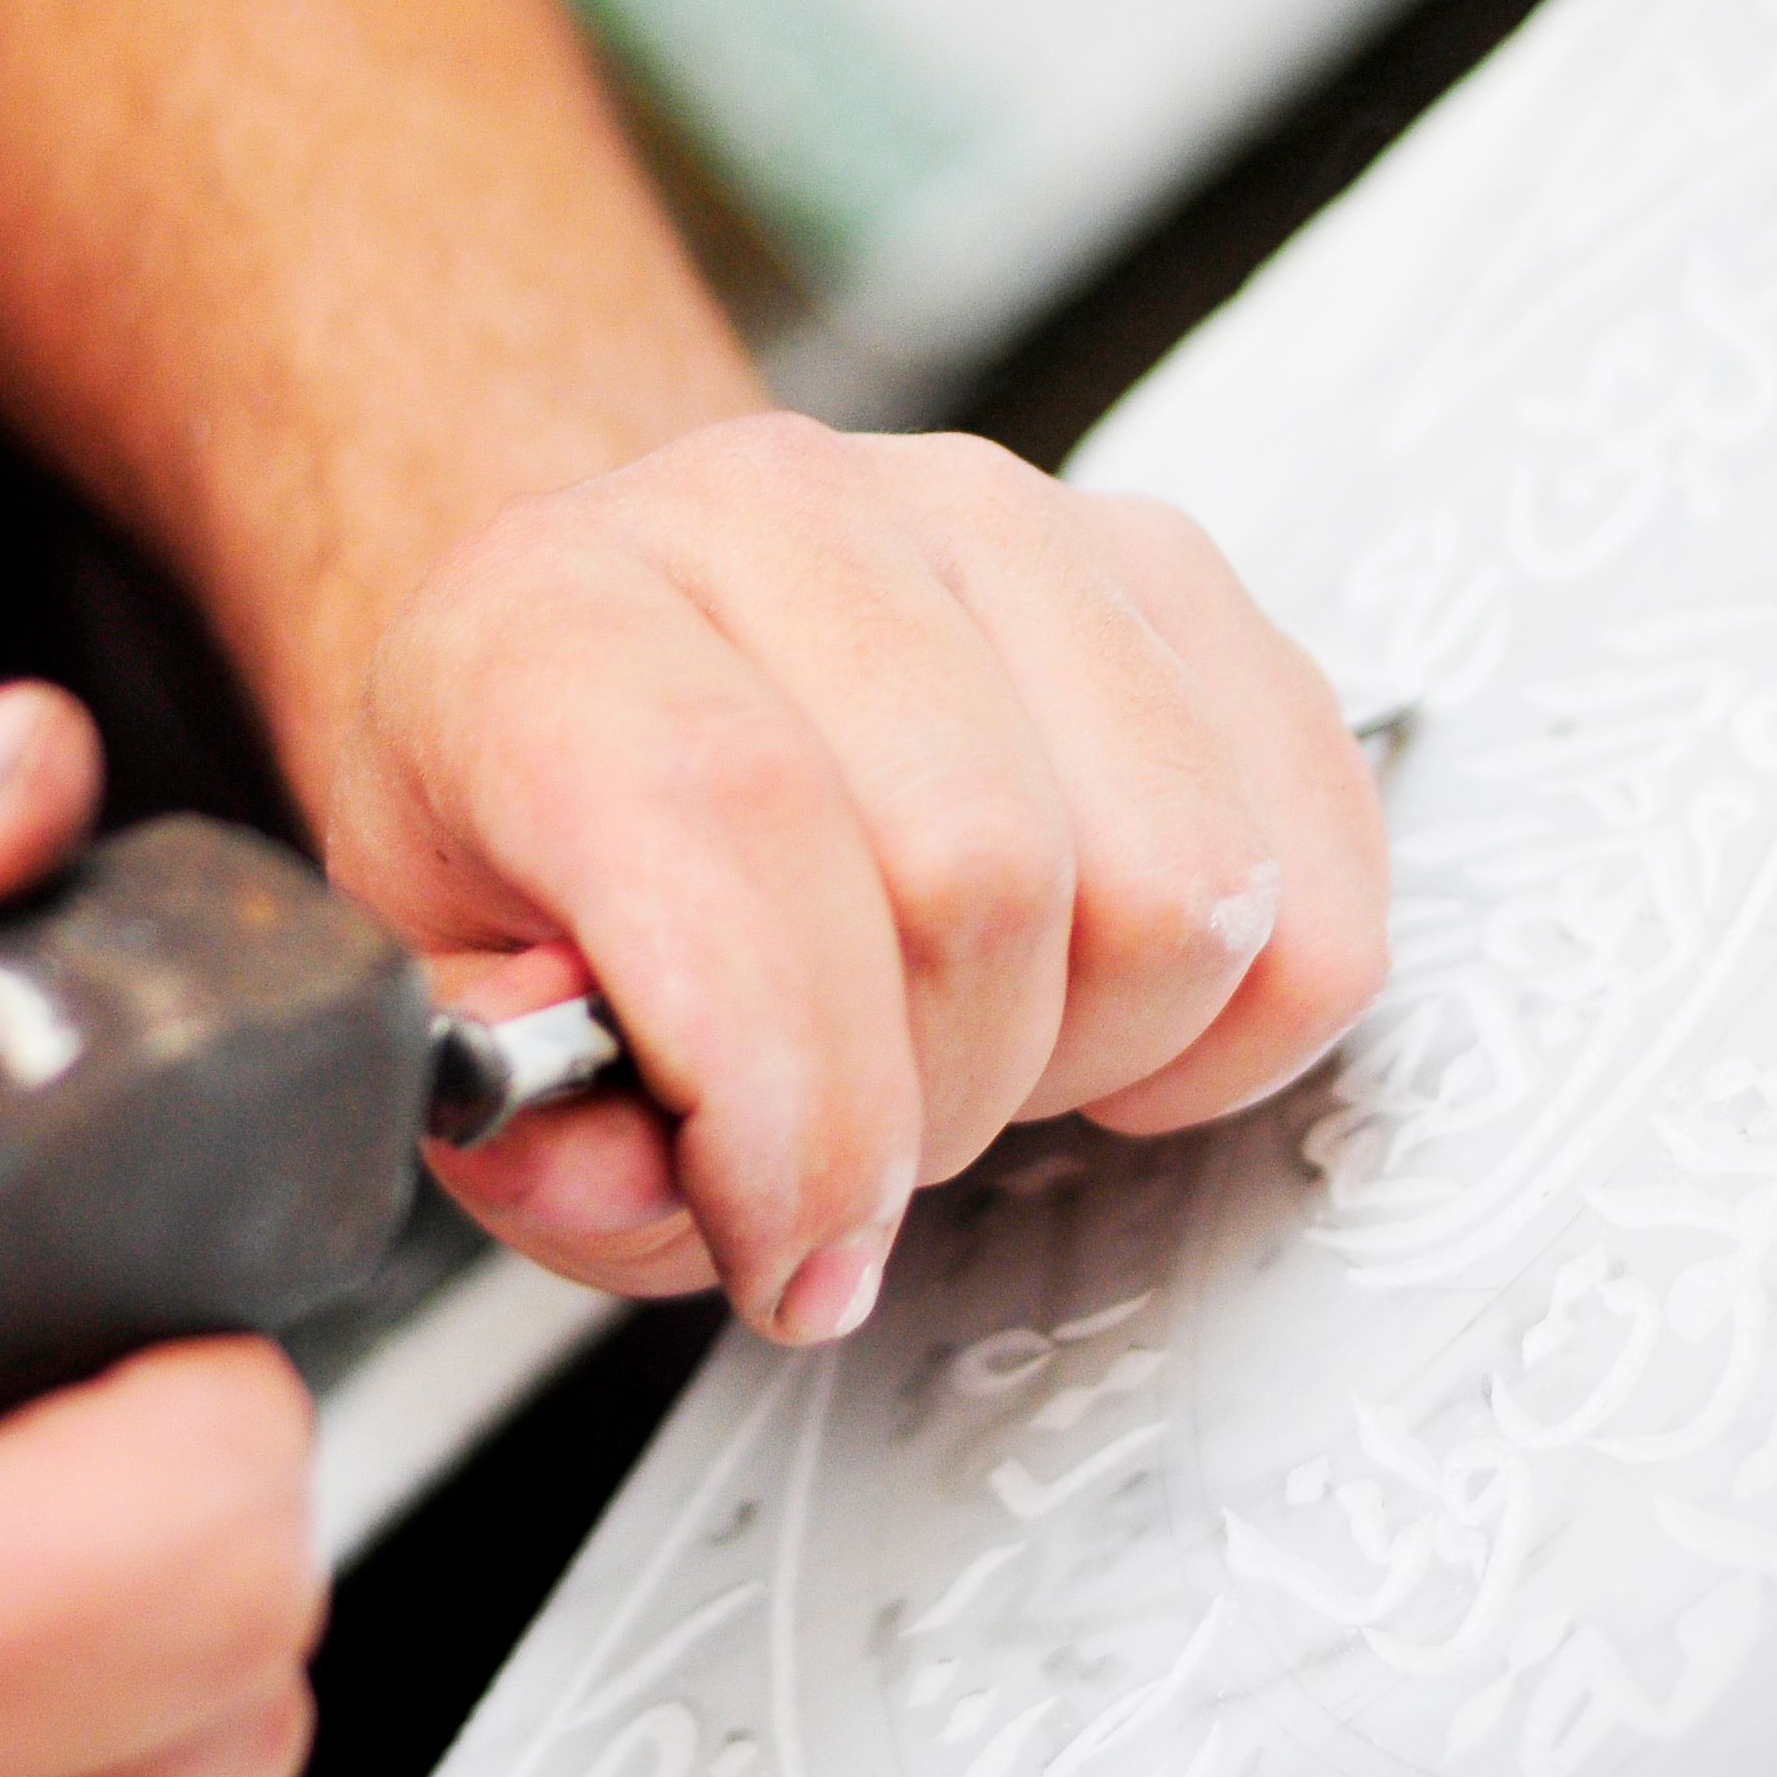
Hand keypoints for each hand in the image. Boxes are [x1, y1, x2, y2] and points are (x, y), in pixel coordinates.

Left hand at [327, 415, 1388, 1342]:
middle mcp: (786, 518)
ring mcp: (1004, 520)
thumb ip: (540, 1136)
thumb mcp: (462, 1017)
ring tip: (965, 1040)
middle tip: (857, 1141)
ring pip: (1178, 886)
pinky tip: (1096, 1006)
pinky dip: (1234, 1022)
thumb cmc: (561, 846)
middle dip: (930, 1108)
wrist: (633, 657)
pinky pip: (1314, 877)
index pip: (730, 820)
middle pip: (979, 878)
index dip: (792, 1103)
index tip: (790, 1258)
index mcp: (556, 614)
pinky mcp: (1171, 573)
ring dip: (1085, 1052)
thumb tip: (641, 1176)